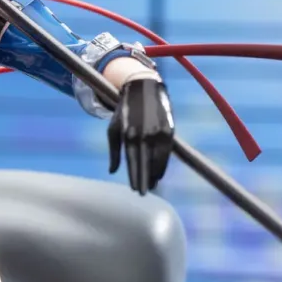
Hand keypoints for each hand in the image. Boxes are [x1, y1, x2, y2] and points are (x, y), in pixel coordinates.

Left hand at [107, 77, 174, 194]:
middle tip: (144, 193)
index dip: (135, 177)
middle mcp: (144, 135)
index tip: (135, 190)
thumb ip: (114, 151)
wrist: (143, 88)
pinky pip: (167, 152)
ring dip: (156, 175)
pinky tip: (160, 173)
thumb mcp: (113, 129)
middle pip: (146, 164)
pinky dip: (164, 164)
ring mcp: (158, 132)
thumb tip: (112, 171)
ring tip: (153, 185)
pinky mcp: (169, 129)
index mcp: (129, 135)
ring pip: (159, 160)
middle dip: (145, 180)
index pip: (133, 163)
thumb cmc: (124, 111)